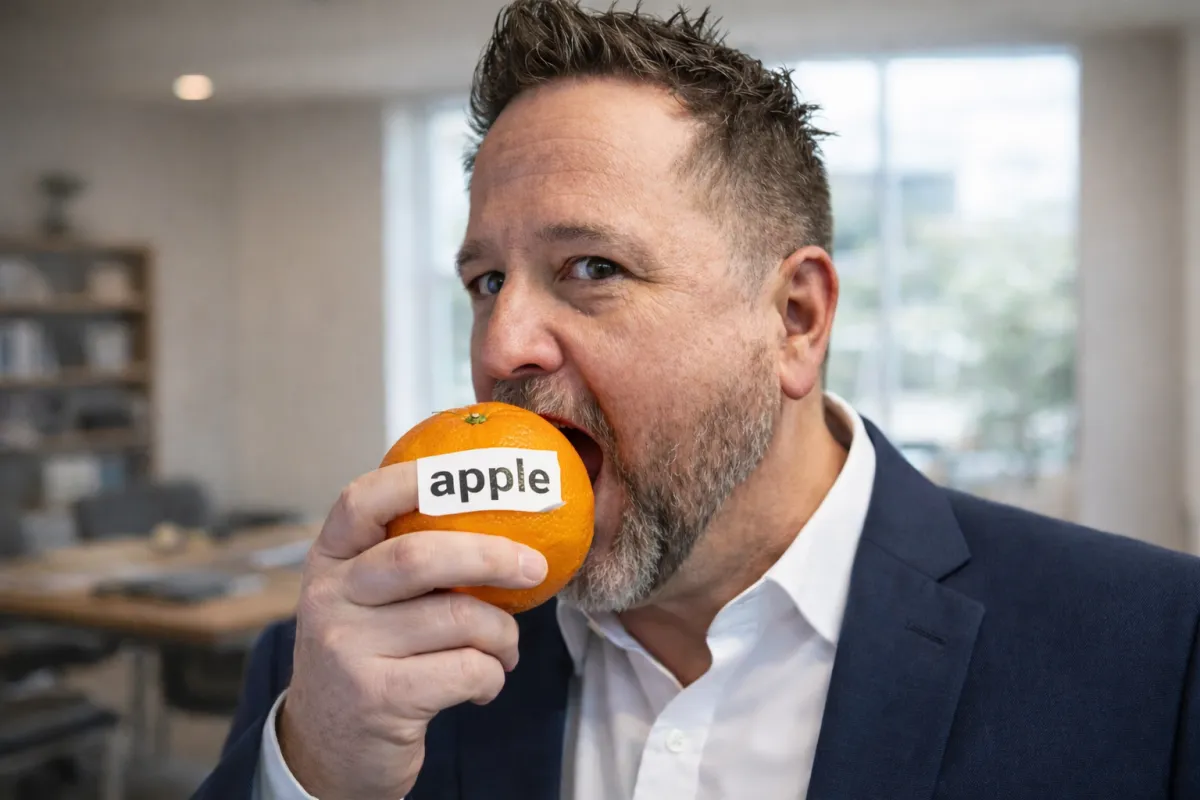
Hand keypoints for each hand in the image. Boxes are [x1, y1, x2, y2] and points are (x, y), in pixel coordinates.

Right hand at [277, 462, 548, 798]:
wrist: (327, 747)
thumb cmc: (370, 656)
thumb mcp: (365, 601)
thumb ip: (408, 559)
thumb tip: (503, 510)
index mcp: (328, 561)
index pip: (360, 501)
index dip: (415, 478)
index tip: (472, 469)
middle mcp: (328, 599)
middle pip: (419, 557)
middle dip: (491, 556)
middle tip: (534, 566)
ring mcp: (348, 650)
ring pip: (457, 619)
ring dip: (502, 634)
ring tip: (504, 647)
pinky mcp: (378, 698)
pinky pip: (466, 669)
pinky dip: (492, 675)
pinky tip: (484, 682)